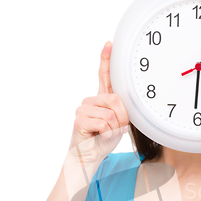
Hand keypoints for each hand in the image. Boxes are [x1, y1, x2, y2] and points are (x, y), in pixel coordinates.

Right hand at [68, 41, 129, 164]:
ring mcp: (83, 108)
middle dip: (121, 118)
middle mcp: (91, 100)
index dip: (106, 60)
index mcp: (102, 98)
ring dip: (114, 129)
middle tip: (115, 129)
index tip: (110, 44)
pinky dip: (107, 134)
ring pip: (110, 115)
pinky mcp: (79, 120)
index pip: (104, 75)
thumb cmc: (104, 139)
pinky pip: (103, 124)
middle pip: (116, 100)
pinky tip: (99, 137)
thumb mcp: (118, 123)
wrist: (90, 155)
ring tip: (105, 134)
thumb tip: (121, 102)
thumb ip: (121, 109)